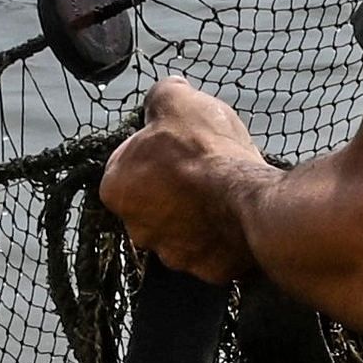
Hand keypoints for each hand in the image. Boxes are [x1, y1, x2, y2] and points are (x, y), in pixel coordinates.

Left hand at [97, 76, 269, 284]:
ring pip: (182, 230)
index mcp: (115, 188)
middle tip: (202, 169)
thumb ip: (161, 94)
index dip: (154, 152)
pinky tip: (236, 216)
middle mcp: (135, 228)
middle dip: (174, 189)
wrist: (246, 195)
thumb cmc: (204, 148)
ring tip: (223, 192)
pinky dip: (222, 237)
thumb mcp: (176, 100)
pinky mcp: (203, 272)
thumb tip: (166, 90)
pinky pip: (212, 252)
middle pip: (154, 203)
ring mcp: (170, 254)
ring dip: (197, 215)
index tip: (178, 146)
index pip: (128, 167)